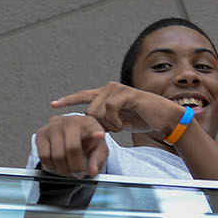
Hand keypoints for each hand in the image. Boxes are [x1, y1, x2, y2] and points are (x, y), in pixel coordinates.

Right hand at [32, 113, 110, 176]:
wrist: (72, 134)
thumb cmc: (87, 141)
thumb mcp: (98, 149)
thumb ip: (97, 159)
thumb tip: (92, 171)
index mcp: (88, 123)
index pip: (92, 127)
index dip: (95, 132)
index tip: (100, 135)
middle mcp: (70, 121)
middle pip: (72, 148)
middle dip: (76, 166)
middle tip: (78, 173)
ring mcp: (54, 126)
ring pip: (57, 155)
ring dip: (64, 168)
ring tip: (69, 169)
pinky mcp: (41, 133)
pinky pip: (44, 156)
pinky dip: (51, 165)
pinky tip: (57, 164)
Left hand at [51, 83, 185, 137]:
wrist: (164, 118)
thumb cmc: (144, 120)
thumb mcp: (119, 123)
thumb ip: (104, 122)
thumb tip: (89, 128)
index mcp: (107, 94)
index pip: (83, 96)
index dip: (68, 100)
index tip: (53, 105)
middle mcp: (110, 88)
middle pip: (89, 111)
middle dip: (100, 125)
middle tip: (116, 128)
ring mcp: (117, 89)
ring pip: (97, 111)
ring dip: (109, 124)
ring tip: (122, 125)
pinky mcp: (125, 93)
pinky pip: (109, 110)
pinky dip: (115, 121)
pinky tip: (124, 123)